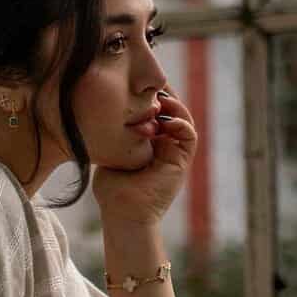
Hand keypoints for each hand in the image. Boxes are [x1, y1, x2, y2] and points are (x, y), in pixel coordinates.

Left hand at [92, 89, 196, 226]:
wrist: (123, 215)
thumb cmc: (112, 190)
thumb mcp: (112, 153)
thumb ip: (116, 136)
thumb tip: (108, 113)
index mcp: (149, 144)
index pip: (156, 112)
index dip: (150, 97)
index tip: (137, 85)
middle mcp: (165, 147)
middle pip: (171, 112)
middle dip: (164, 95)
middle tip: (152, 82)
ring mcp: (174, 154)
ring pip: (183, 120)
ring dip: (174, 106)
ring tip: (160, 96)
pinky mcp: (181, 162)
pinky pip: (189, 136)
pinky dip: (181, 123)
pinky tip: (166, 118)